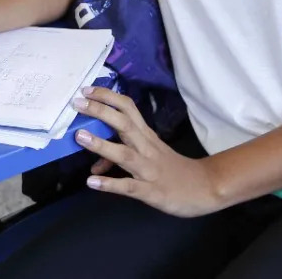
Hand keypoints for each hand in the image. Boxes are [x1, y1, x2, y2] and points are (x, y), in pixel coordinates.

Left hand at [73, 86, 220, 217]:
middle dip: (100, 111)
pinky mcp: (151, 191)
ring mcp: (149, 169)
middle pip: (124, 124)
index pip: (128, 108)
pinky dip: (110, 184)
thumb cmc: (174, 168)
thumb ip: (124, 152)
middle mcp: (147, 148)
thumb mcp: (151, 153)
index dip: (107, 97)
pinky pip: (129, 187)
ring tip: (80, 137)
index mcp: (147, 135)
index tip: (87, 89)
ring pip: (125, 154)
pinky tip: (92, 183)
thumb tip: (96, 161)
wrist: (204, 188)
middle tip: (77, 102)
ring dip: (102, 145)